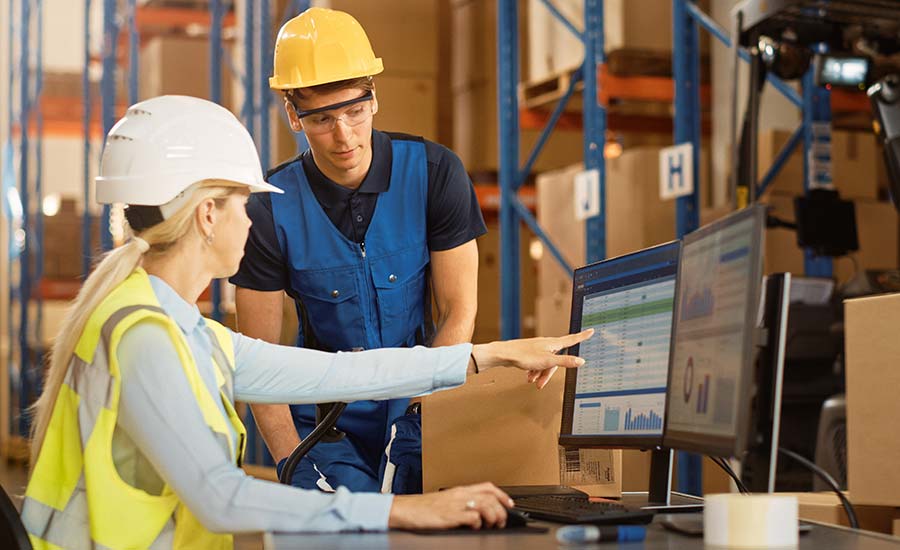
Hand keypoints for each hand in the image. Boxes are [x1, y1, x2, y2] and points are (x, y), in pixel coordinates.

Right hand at [388, 482, 513, 529]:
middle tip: (501, 521)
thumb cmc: (421, 508)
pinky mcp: (450, 515)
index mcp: (460, 490)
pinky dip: (478, 523)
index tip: (510, 504)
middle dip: (501, 510)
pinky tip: (475, 528)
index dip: (503, 495)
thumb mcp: (445, 502)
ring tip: (492, 526)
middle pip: (491, 497)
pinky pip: (472, 517)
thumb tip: (475, 514)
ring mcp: (456, 504)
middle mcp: (460, 495)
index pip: (488, 487)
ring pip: (486, 505)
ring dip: (493, 517)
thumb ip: (460, 504)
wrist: (405, 509)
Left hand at [471, 329, 593, 388]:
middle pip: (556, 360)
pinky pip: (537, 364)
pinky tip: (528, 376)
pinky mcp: (530, 353)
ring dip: (540, 374)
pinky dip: (534, 371)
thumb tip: (581, 361)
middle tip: (542, 384)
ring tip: (532, 380)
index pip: (572, 339)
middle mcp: (547, 344)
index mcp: (553, 344)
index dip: (583, 336)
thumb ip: (565, 362)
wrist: (504, 354)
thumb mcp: (548, 361)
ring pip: (545, 363)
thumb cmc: (523, 356)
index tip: (591, 330)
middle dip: (549, 373)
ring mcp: (538, 348)